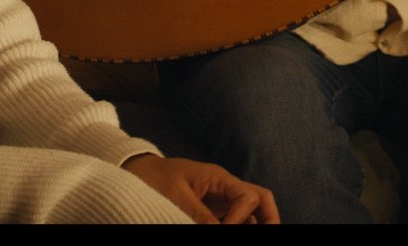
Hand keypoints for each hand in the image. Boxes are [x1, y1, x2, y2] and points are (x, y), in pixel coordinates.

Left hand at [124, 156, 279, 224]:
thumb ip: (198, 215)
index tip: (224, 229)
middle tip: (271, 233)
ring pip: (250, 212)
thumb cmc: (153, 178)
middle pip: (260, 199)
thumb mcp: (175, 196)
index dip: (241, 218)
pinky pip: (234, 219)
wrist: (136, 172)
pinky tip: (231, 231)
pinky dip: (238, 225)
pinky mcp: (211, 210)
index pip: (248, 196)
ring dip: (254, 224)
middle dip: (269, 218)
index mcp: (219, 178)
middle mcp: (224, 188)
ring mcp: (220, 200)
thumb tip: (219, 229)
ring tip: (254, 235)